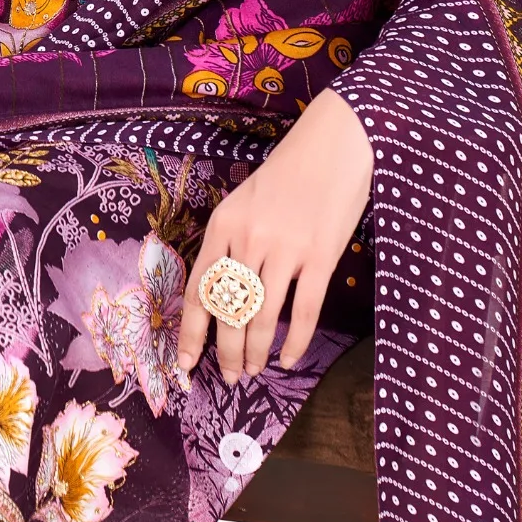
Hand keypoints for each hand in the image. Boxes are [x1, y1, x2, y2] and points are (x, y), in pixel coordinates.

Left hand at [177, 86, 373, 383]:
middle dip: (225, 353)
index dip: (191, 333)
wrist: (336, 144)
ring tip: (253, 371)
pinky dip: (294, 343)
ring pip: (261, 319)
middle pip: (227, 313)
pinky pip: (302, 313)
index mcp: (222, 226)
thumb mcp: (244, 201)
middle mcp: (247, 240)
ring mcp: (284, 250)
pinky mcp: (320, 257)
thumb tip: (223, 295)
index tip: (185, 363)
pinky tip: (288, 359)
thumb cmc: (289, 172)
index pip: (198, 291)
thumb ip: (231, 242)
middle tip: (230, 377)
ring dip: (254, 353)